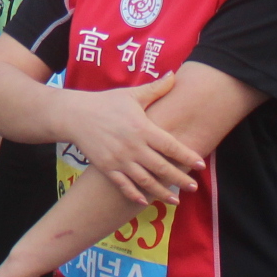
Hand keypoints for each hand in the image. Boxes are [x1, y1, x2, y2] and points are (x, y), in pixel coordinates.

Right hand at [61, 77, 200, 204]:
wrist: (75, 115)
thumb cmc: (106, 103)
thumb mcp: (132, 95)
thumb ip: (155, 89)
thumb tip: (174, 75)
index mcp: (142, 128)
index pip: (170, 145)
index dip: (186, 156)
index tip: (200, 165)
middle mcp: (133, 147)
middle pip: (161, 167)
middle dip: (179, 179)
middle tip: (193, 187)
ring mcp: (119, 160)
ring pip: (145, 181)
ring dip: (161, 192)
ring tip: (175, 200)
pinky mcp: (107, 168)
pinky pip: (124, 185)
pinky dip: (135, 195)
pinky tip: (145, 201)